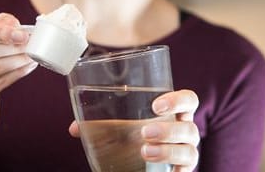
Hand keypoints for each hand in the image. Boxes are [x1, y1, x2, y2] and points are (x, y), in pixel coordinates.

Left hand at [68, 89, 199, 171]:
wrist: (140, 164)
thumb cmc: (134, 139)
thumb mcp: (119, 130)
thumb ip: (101, 126)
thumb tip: (75, 128)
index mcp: (174, 113)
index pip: (188, 100)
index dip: (178, 100)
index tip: (156, 105)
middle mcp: (185, 131)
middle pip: (189, 127)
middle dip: (169, 130)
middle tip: (144, 133)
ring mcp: (185, 153)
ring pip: (189, 150)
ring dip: (168, 151)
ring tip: (145, 152)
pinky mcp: (182, 171)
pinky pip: (186, 171)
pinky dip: (175, 171)